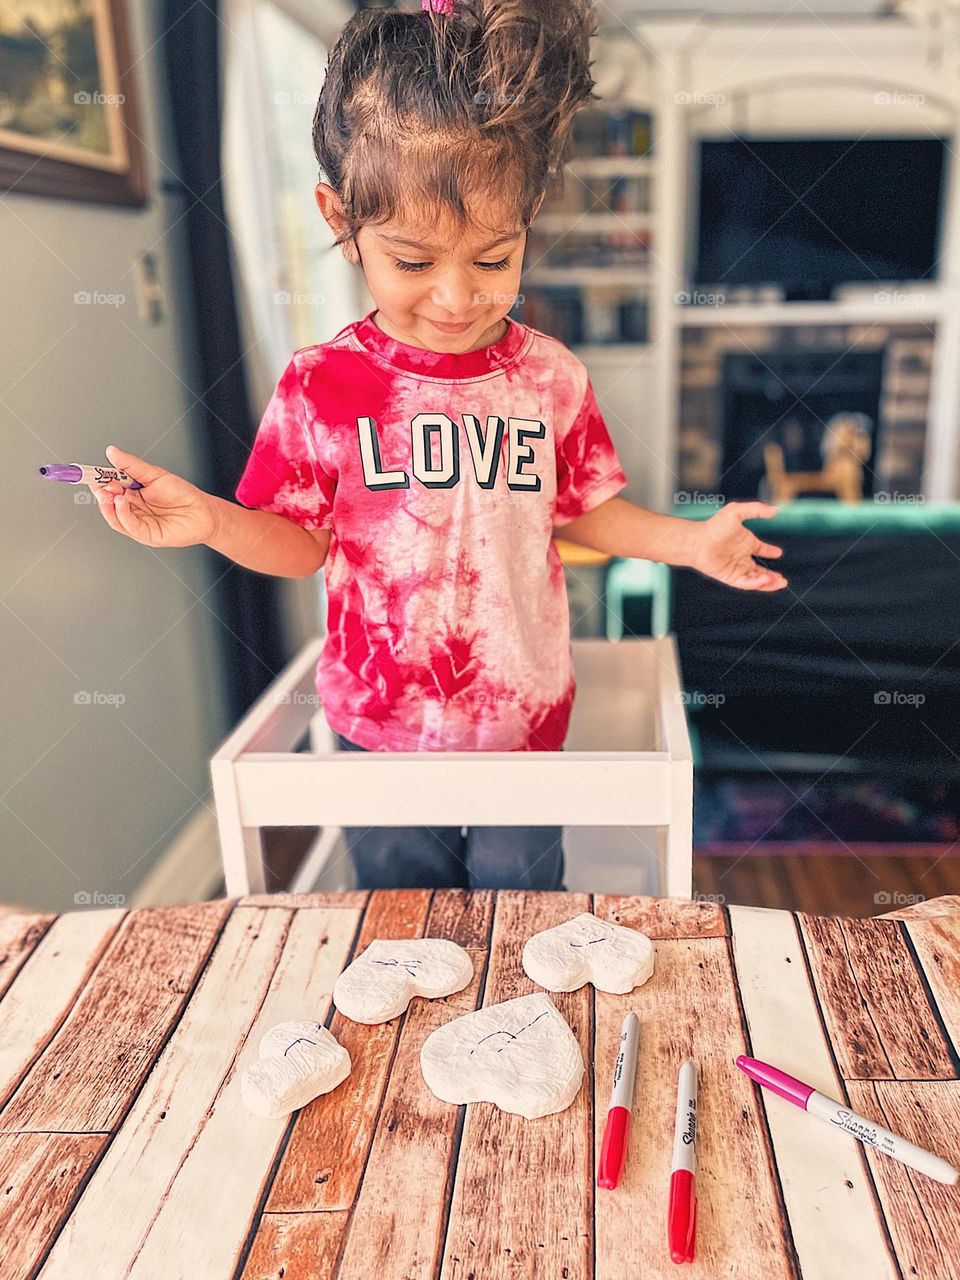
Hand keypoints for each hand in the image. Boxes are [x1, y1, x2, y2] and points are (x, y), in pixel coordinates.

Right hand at [89, 445, 218, 547]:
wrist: (204, 511)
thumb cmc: (182, 494)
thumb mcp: (154, 475)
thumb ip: (131, 466)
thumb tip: (112, 452)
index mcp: (131, 495)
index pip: (109, 489)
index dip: (98, 481)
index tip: (88, 473)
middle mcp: (132, 510)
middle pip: (109, 504)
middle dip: (102, 494)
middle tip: (99, 484)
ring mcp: (138, 524)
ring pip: (115, 518)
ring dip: (108, 506)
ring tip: (110, 493)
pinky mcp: (147, 535)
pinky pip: (130, 527)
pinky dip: (122, 515)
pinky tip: (121, 502)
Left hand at [691, 501, 786, 591]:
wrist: (697, 541)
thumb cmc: (714, 526)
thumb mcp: (737, 512)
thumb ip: (756, 509)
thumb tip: (775, 510)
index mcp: (746, 543)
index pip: (761, 550)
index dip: (770, 552)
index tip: (778, 553)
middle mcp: (742, 557)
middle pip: (761, 570)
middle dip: (773, 576)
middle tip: (783, 579)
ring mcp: (737, 568)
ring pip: (756, 579)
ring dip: (768, 582)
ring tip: (780, 582)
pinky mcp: (731, 577)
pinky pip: (747, 583)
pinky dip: (757, 584)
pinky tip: (765, 580)